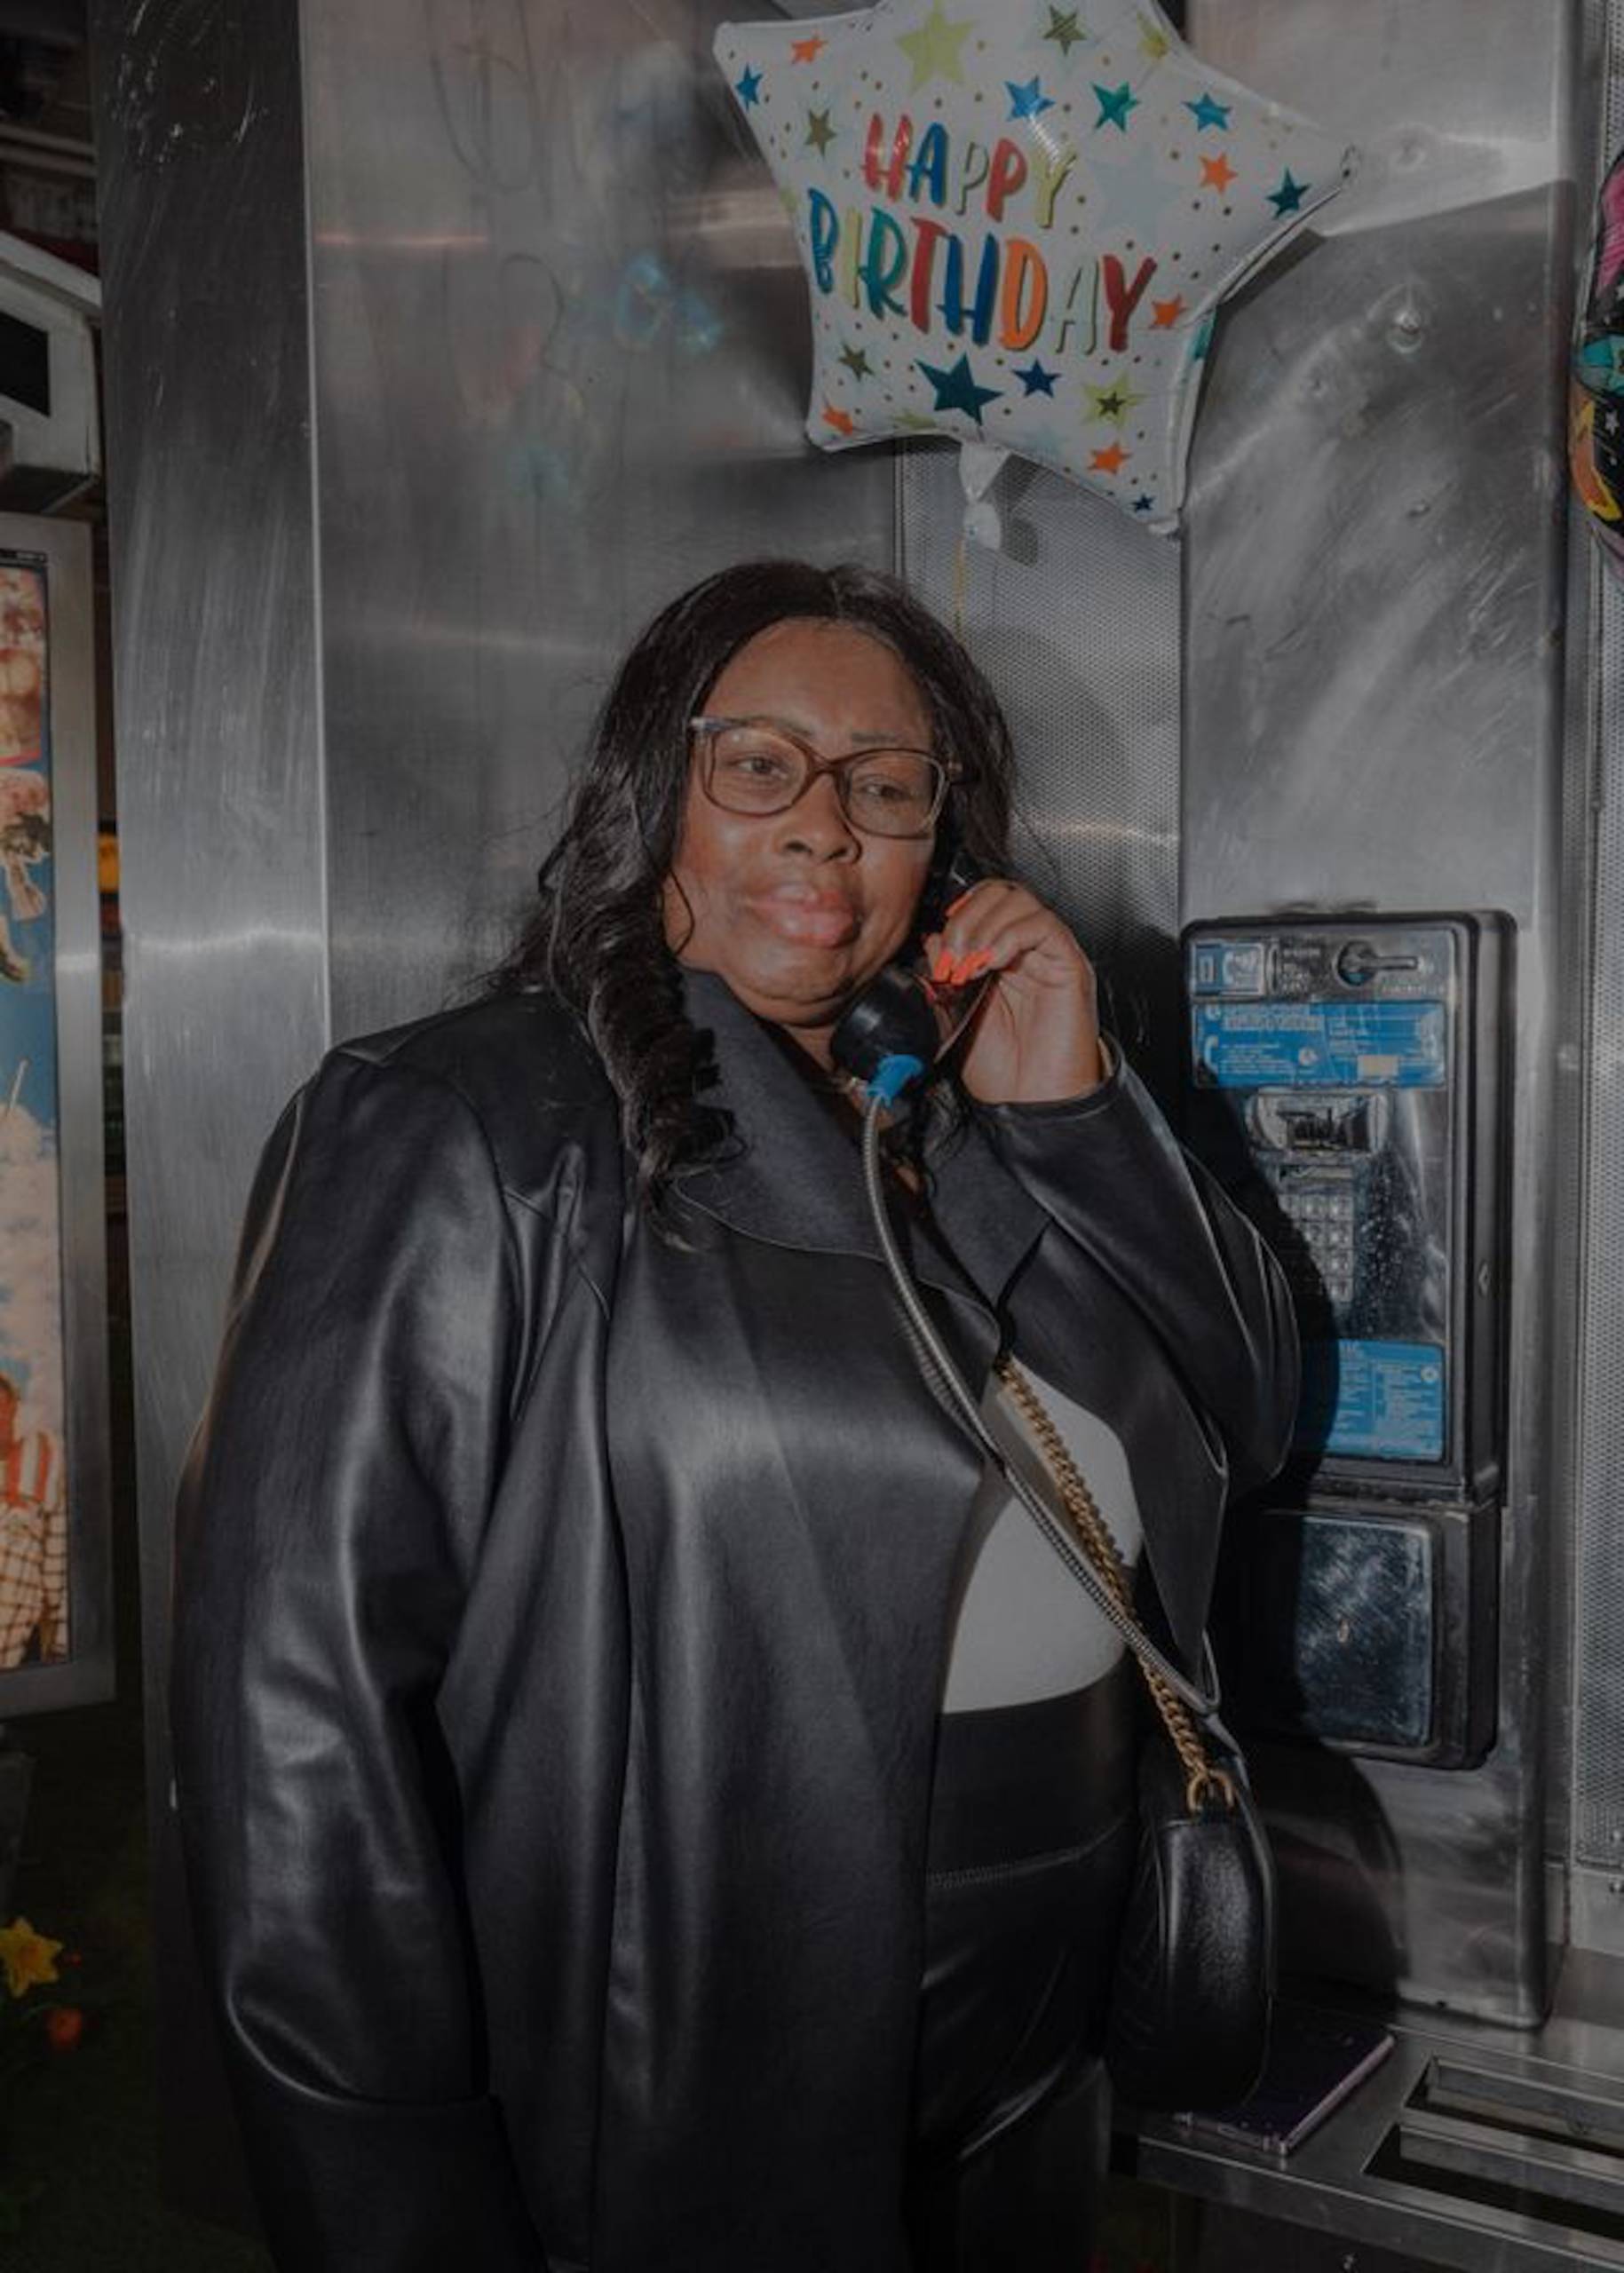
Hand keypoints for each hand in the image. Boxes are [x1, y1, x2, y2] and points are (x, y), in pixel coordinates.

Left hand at [925, 879, 1103, 1104]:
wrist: (1031, 1102)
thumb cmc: (1003, 1070)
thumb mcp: (956, 1016)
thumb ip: (944, 975)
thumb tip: (932, 938)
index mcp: (998, 958)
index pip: (980, 903)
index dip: (956, 914)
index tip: (939, 947)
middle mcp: (1024, 950)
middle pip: (997, 893)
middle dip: (965, 917)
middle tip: (952, 956)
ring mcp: (1047, 954)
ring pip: (1018, 900)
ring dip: (984, 926)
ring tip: (970, 963)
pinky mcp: (1068, 963)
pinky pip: (1043, 924)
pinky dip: (1011, 935)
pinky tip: (993, 963)